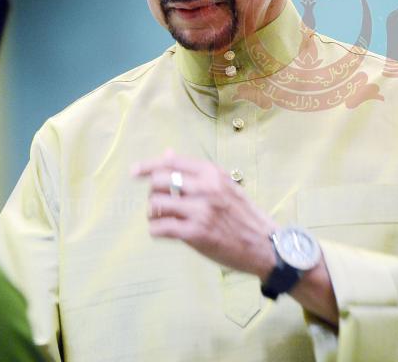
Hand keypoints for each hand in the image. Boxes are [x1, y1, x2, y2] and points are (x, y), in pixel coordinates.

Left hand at [131, 149, 277, 279]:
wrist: (263, 244)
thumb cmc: (242, 214)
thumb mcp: (223, 184)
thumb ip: (194, 171)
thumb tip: (166, 152)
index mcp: (211, 172)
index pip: (171, 162)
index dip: (148, 165)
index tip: (134, 172)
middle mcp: (205, 187)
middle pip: (159, 181)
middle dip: (153, 192)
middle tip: (158, 202)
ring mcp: (200, 210)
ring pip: (156, 204)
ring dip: (153, 213)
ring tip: (161, 218)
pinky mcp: (195, 233)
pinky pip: (160, 228)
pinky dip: (156, 229)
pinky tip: (163, 231)